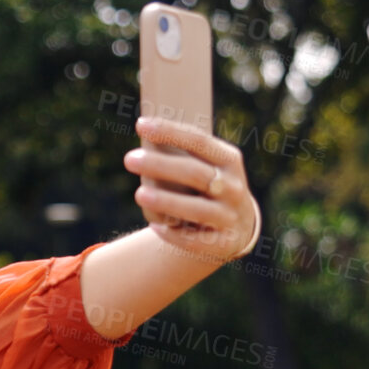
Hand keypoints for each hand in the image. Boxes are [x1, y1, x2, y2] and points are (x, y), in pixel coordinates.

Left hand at [124, 116, 260, 263]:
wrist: (239, 225)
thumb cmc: (209, 187)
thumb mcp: (207, 166)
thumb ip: (183, 154)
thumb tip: (144, 131)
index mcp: (228, 160)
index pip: (199, 141)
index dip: (170, 132)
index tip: (141, 125)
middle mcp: (233, 187)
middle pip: (195, 174)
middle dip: (160, 165)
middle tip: (129, 159)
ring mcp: (230, 216)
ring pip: (196, 209)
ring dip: (167, 201)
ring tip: (139, 194)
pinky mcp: (224, 243)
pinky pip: (195, 240)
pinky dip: (174, 234)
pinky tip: (154, 227)